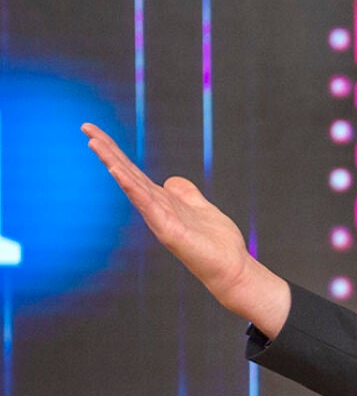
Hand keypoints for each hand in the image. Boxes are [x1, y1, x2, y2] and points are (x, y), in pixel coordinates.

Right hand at [81, 123, 288, 334]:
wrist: (231, 268)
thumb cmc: (217, 243)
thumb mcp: (200, 207)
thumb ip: (185, 193)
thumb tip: (171, 180)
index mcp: (162, 201)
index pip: (133, 171)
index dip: (116, 151)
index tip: (96, 132)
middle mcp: (156, 208)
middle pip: (127, 173)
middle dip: (107, 150)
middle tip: (86, 126)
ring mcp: (159, 218)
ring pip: (132, 185)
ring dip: (113, 162)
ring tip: (95, 143)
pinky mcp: (167, 229)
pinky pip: (146, 203)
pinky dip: (131, 186)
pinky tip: (118, 171)